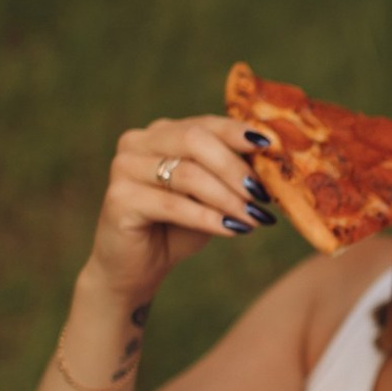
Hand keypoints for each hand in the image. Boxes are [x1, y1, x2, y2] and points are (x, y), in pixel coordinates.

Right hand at [85, 114, 277, 300]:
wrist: (137, 267)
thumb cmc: (179, 227)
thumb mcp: (211, 195)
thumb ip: (231, 173)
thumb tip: (272, 161)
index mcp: (162, 133)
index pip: (205, 123)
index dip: (238, 133)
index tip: (271, 147)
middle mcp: (138, 142)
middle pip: (195, 140)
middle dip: (235, 167)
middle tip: (262, 194)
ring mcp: (124, 167)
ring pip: (187, 174)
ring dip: (228, 198)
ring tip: (254, 217)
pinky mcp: (119, 199)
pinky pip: (173, 205)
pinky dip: (208, 217)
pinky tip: (233, 229)